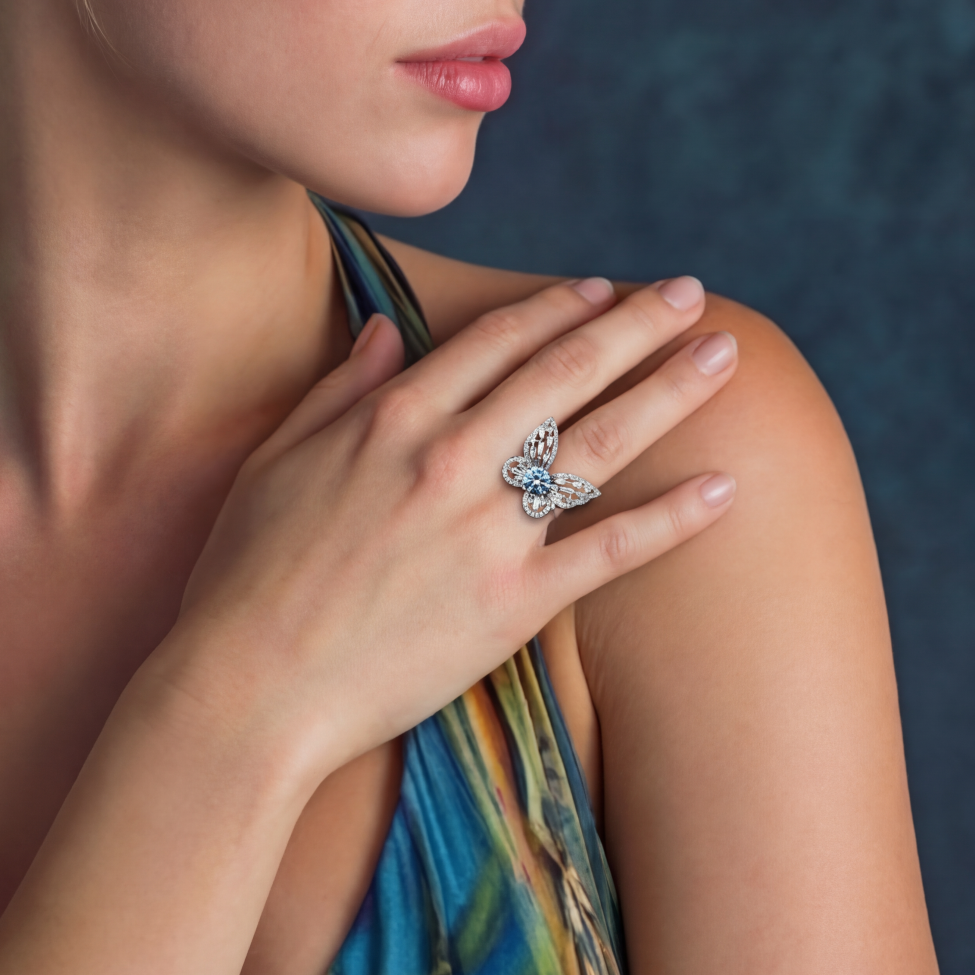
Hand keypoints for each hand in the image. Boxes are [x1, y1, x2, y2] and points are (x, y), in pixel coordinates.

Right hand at [172, 275, 739, 782]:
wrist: (249, 686)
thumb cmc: (246, 572)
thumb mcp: (275, 459)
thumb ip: (338, 389)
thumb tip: (381, 330)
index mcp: (392, 418)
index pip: (496, 341)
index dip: (557, 308)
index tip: (602, 289)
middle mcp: (450, 457)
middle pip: (566, 371)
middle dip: (637, 325)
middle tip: (692, 296)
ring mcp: (487, 530)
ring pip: (601, 441)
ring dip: (670, 391)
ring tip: (727, 357)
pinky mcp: (513, 603)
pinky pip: (611, 550)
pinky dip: (672, 518)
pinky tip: (724, 489)